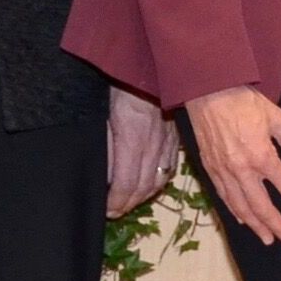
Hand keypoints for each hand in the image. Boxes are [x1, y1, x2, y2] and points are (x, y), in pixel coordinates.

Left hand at [106, 85, 179, 215]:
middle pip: (143, 188)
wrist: (150, 68)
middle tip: (115, 212)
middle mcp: (153, 148)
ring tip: (130, 202)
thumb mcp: (106, 118)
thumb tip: (105, 177)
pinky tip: (151, 185)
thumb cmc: (123, 87)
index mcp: (133, 142)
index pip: (126, 185)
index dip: (116, 202)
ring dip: (143, 197)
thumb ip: (106, 149)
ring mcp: (167, 144)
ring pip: (158, 181)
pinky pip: (170, 168)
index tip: (106, 211)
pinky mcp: (175, 138)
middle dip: (128, 204)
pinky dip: (159, 182)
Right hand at [185, 84, 280, 249]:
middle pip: (263, 207)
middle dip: (278, 227)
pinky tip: (242, 220)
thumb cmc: (244, 102)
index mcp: (263, 156)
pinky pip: (225, 197)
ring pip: (241, 207)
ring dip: (256, 226)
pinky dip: (235, 212)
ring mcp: (224, 172)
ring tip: (267, 239)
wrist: (208, 91)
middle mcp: (242, 170)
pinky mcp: (211, 169)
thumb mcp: (277, 118)